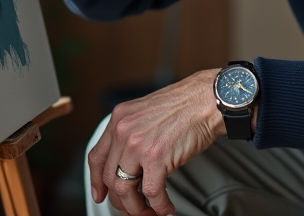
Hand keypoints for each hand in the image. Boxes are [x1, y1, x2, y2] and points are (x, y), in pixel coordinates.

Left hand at [88, 70, 224, 215]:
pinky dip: (159, 207)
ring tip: (149, 213)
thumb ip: (134, 133)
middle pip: (109, 178)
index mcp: (119, 118)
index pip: (96, 157)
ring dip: (137, 208)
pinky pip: (151, 193)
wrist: (208, 99)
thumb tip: (132, 163)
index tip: (100, 194)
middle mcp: (124, 130)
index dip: (96, 181)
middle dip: (120, 201)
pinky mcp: (156, 158)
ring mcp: (138, 144)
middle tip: (132, 209)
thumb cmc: (186, 105)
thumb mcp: (147, 113)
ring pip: (125, 189)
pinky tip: (167, 209)